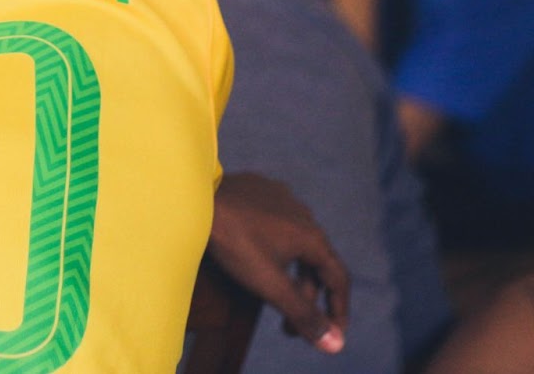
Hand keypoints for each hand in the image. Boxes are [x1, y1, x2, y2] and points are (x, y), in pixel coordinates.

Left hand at [208, 172, 348, 353]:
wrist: (195, 199)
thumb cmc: (233, 242)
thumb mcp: (270, 284)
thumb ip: (303, 314)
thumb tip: (336, 344)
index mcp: (312, 236)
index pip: (338, 279)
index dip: (337, 311)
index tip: (330, 334)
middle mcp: (302, 214)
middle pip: (315, 264)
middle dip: (305, 300)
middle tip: (288, 329)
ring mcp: (280, 198)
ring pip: (294, 244)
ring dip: (289, 275)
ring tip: (273, 295)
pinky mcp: (259, 189)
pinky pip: (276, 225)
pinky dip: (275, 250)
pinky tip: (260, 258)